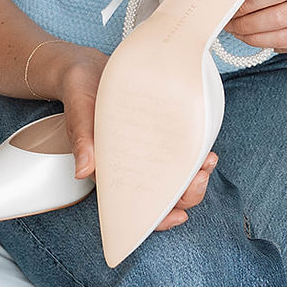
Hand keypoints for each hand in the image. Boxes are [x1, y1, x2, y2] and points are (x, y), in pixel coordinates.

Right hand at [56, 48, 217, 231]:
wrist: (87, 69)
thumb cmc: (79, 92)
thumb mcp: (78, 110)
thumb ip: (82, 138)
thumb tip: (84, 170)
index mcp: (110, 170)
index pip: (134, 206)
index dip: (157, 217)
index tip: (178, 216)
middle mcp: (132, 164)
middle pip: (163, 194)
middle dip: (186, 194)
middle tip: (199, 178)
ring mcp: (148, 149)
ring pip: (176, 175)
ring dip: (195, 175)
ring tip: (208, 161)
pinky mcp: (159, 130)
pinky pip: (180, 150)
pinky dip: (195, 153)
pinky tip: (205, 147)